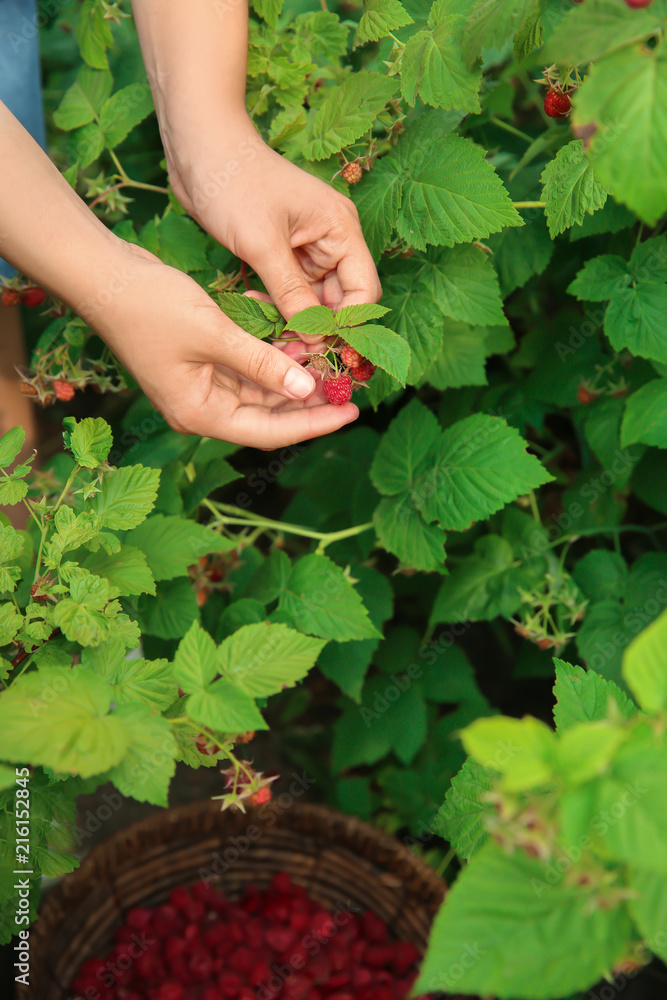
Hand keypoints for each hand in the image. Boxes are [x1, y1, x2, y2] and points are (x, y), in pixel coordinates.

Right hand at [83, 241, 358, 448]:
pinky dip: (270, 352)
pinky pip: (246, 365)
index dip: (313, 423)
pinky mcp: (201, 362)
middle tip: (349, 383)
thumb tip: (308, 388)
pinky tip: (294, 335)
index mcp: (200, 414)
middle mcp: (202, 408)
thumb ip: (263, 363)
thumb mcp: (215, 333)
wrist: (103, 276)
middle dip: (308, 397)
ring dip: (291, 370)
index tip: (352, 413)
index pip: (269, 432)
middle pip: (268, 414)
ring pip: (260, 388)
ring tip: (328, 354)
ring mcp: (201, 386)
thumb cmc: (150, 306)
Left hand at [164, 117, 381, 337]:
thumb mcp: (262, 243)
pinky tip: (255, 310)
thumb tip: (314, 335)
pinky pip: (291, 292)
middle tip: (291, 351)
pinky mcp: (283, 253)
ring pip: (314, 300)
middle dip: (320, 327)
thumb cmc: (234, 183)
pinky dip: (278, 306)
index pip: (364, 289)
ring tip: (269, 333)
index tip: (324, 348)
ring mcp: (307, 247)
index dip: (350, 323)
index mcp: (340, 229)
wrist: (199, 149)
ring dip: (296, 320)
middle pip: (341, 299)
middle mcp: (331, 239)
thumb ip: (290, 293)